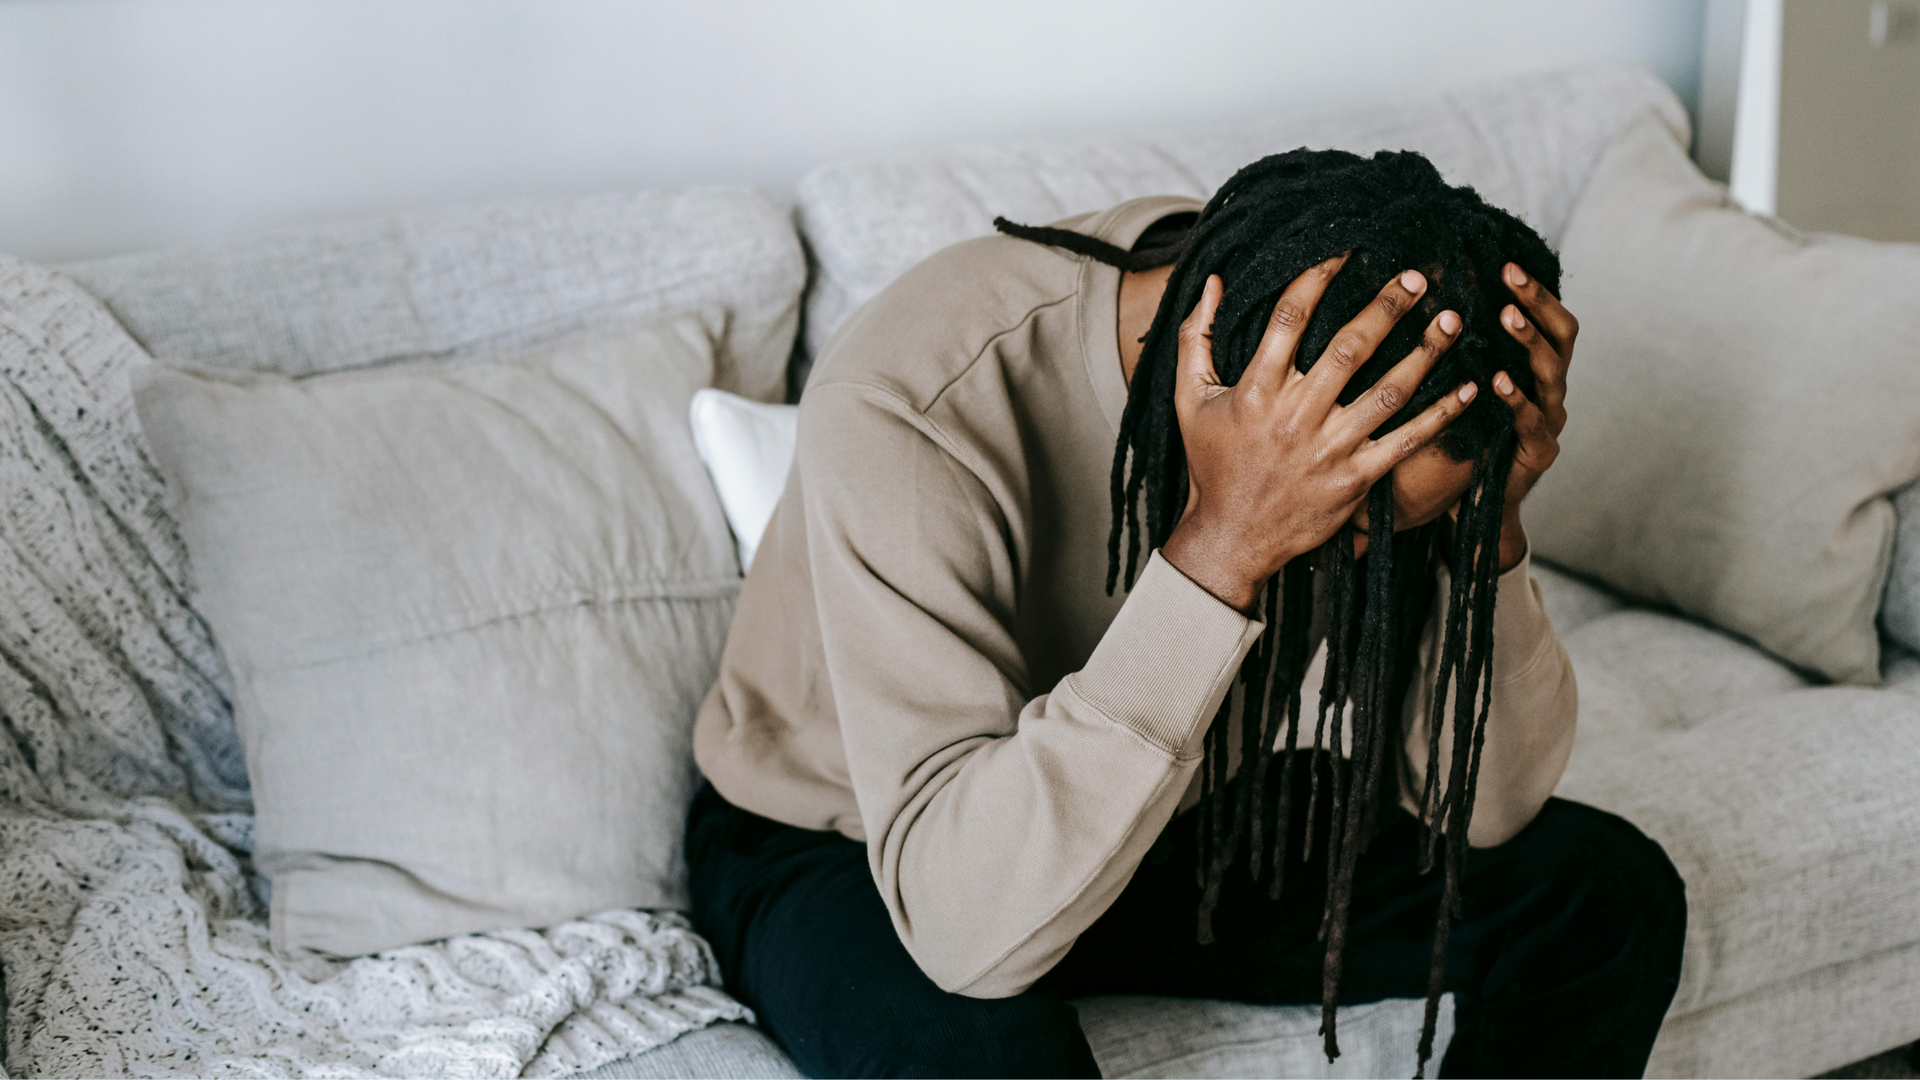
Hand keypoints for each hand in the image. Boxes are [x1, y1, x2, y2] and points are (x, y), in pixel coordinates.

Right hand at [1158, 260, 1476, 611]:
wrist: (1231, 538)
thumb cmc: (1212, 464)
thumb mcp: (1189, 399)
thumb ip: (1197, 339)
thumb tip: (1211, 282)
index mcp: (1256, 390)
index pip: (1290, 318)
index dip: (1319, 277)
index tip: (1346, 249)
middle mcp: (1296, 416)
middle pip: (1350, 347)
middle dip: (1387, 307)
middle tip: (1417, 277)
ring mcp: (1330, 449)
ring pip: (1387, 392)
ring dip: (1424, 354)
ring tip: (1451, 320)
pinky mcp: (1356, 480)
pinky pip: (1406, 442)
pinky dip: (1440, 415)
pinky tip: (1469, 388)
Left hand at [1486, 262, 1577, 569]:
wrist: (1472, 505)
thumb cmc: (1464, 437)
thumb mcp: (1462, 387)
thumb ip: (1460, 351)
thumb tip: (1428, 302)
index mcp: (1536, 370)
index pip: (1549, 319)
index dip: (1535, 290)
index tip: (1507, 262)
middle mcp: (1551, 390)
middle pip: (1562, 336)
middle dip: (1537, 303)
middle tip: (1511, 276)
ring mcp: (1550, 421)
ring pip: (1552, 373)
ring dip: (1529, 342)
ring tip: (1507, 317)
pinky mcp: (1539, 453)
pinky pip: (1532, 421)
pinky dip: (1516, 399)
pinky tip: (1497, 381)